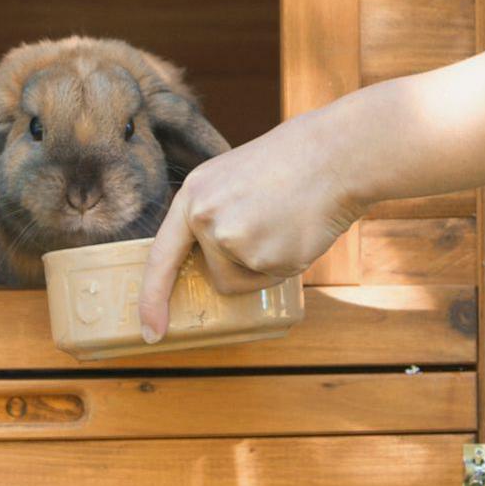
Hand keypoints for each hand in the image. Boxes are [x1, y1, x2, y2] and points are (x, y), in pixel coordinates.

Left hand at [136, 109, 361, 342]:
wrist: (334, 155)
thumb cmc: (290, 166)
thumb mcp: (232, 181)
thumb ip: (213, 218)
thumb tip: (213, 263)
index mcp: (193, 196)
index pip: (161, 255)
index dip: (152, 297)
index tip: (149, 330)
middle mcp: (204, 218)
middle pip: (215, 273)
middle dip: (242, 265)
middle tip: (270, 223)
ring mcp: (231, 238)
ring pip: (244, 280)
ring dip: (267, 264)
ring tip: (285, 222)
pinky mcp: (263, 256)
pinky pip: (271, 279)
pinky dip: (288, 263)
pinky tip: (299, 230)